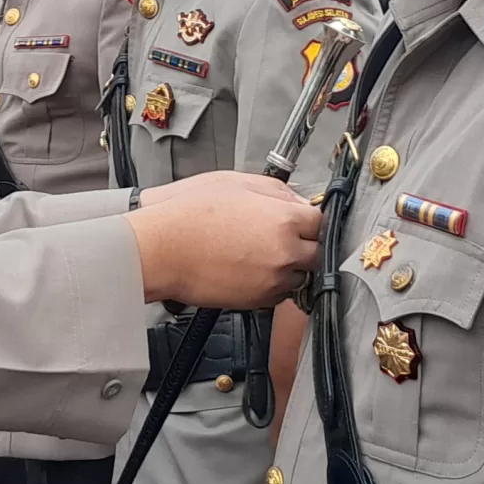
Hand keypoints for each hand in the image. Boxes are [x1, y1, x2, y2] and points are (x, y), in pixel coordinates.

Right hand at [128, 172, 318, 308]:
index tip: (303, 220)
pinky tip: (250, 267)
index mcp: (283, 219)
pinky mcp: (257, 301)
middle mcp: (284, 253)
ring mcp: (272, 280)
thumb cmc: (189, 214)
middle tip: (285, 236)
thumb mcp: (236, 183)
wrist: (161, 250)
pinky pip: (279, 293)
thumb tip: (297, 201)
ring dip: (290, 266)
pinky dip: (272, 283)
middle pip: (318, 253)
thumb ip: (276, 191)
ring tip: (261, 252)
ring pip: (300, 276)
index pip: (322, 222)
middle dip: (307, 244)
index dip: (311, 219)